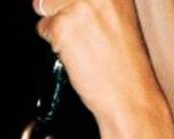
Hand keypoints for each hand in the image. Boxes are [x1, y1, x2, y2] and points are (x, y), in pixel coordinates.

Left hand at [32, 0, 165, 126]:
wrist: (130, 94)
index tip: (71, 10)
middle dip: (56, 5)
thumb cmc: (126, 62)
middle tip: (77, 30)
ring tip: (79, 43)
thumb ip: (95, 2)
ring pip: (45, 5)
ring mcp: (79, 5)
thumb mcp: (118, 15)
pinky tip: (76, 55)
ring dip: (55, 25)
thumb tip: (63, 0)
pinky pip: (43, 27)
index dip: (66, 1)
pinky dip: (54, 43)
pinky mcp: (63, 26)